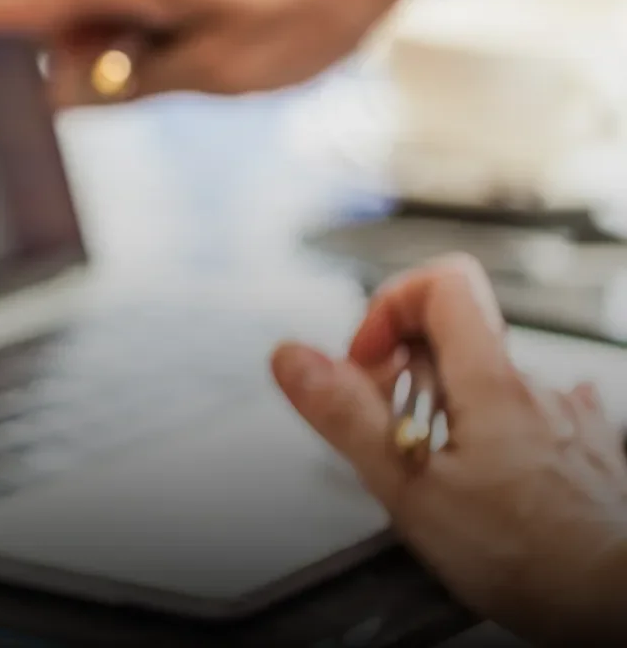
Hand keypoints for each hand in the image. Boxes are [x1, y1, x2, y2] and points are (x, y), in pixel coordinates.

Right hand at [271, 255, 626, 645]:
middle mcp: (534, 387)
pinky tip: (490, 468)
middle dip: (403, 371)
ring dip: (446, 407)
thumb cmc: (528, 557)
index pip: (440, 285)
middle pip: (455, 336)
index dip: (390, 308)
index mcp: (490, 383)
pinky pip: (532, 413)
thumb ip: (347, 417)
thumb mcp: (410, 489)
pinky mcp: (586, 450)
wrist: (617, 603)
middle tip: (385, 424)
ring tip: (433, 467)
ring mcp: (566, 416)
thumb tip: (293, 357)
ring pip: (488, 381)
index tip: (369, 363)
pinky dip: (495, 429)